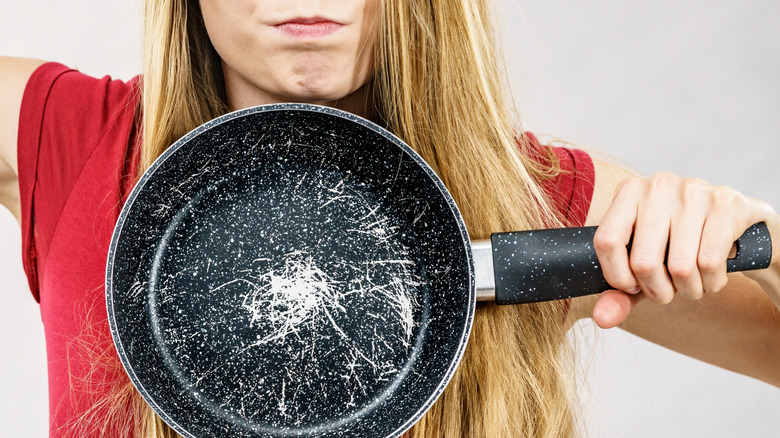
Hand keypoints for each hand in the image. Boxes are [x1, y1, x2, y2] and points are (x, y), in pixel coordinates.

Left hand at [590, 172, 779, 327]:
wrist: (739, 226)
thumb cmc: (680, 247)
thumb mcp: (645, 266)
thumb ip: (619, 294)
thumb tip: (603, 318)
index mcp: (629, 192)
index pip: (606, 241)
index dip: (617, 277)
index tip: (632, 286)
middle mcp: (658, 185)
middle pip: (643, 261)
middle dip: (657, 291)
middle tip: (668, 291)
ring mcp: (693, 190)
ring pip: (680, 267)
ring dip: (688, 291)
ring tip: (692, 284)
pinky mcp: (726, 202)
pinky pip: (710, 263)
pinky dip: (712, 283)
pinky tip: (712, 276)